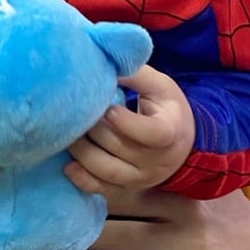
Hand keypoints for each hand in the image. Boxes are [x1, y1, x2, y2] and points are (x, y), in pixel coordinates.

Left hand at [56, 188, 249, 249]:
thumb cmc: (205, 208)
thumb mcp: (188, 182)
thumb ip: (152, 175)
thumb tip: (94, 158)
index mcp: (184, 202)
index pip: (132, 196)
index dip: (96, 194)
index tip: (64, 190)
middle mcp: (190, 236)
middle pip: (129, 235)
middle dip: (88, 234)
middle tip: (48, 234)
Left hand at [66, 66, 194, 193]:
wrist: (181, 144)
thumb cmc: (166, 108)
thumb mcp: (160, 86)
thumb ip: (135, 73)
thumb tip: (103, 59)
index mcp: (170, 132)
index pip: (152, 134)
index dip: (127, 123)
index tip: (108, 108)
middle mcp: (157, 160)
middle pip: (120, 147)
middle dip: (94, 129)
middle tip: (75, 112)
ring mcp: (141, 178)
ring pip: (107, 170)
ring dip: (83, 152)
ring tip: (68, 133)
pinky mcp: (126, 188)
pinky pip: (101, 189)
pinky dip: (82, 180)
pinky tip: (67, 165)